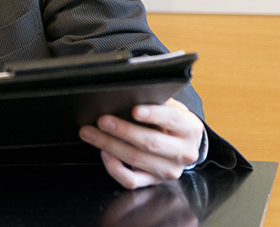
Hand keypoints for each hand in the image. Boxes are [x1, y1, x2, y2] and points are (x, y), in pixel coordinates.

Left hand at [79, 98, 203, 188]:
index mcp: (190, 129)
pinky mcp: (153, 181)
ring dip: (109, 145)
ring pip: (136, 159)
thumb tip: (124, 97)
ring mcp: (168, 170)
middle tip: (102, 120)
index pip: (172, 119)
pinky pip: (131, 180)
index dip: (153, 114)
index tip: (134, 110)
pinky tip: (104, 153)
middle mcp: (183, 152)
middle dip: (122, 130)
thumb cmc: (169, 121)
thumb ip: (154, 102)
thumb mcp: (170, 107)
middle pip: (150, 142)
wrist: (182, 144)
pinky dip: (114, 167)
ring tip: (90, 133)